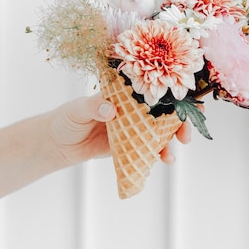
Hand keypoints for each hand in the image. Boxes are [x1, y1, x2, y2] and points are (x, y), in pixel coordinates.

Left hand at [47, 94, 190, 166]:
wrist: (58, 144)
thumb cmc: (67, 119)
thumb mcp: (78, 109)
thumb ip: (94, 107)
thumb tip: (111, 108)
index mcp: (126, 93)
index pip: (155, 88)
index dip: (175, 93)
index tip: (191, 101)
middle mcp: (135, 108)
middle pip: (166, 112)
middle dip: (181, 123)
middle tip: (186, 135)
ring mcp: (135, 127)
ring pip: (161, 132)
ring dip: (171, 142)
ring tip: (171, 156)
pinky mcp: (131, 145)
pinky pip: (150, 149)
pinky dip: (159, 154)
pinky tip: (163, 160)